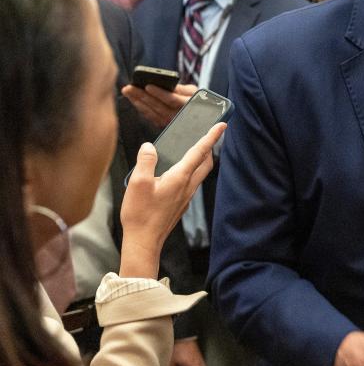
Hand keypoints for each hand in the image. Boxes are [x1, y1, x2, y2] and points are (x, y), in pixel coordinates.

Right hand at [118, 122, 225, 278]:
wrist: (144, 241)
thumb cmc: (141, 214)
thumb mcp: (138, 183)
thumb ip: (146, 161)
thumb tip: (150, 147)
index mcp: (180, 177)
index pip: (200, 152)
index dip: (211, 136)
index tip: (222, 124)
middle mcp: (187, 186)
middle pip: (206, 162)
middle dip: (210, 147)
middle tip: (210, 135)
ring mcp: (185, 196)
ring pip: (199, 173)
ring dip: (201, 159)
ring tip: (192, 149)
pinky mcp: (180, 204)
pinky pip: (191, 182)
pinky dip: (190, 171)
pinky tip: (177, 171)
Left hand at [122, 83, 196, 127]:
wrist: (199, 116)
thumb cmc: (195, 99)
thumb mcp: (193, 92)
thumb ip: (182, 89)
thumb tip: (167, 85)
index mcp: (189, 105)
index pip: (173, 100)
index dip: (160, 93)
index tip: (147, 85)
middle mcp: (180, 117)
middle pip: (158, 106)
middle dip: (142, 96)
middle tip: (129, 88)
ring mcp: (171, 122)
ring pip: (152, 113)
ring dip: (138, 102)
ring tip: (128, 92)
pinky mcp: (165, 125)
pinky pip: (151, 117)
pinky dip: (141, 109)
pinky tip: (134, 100)